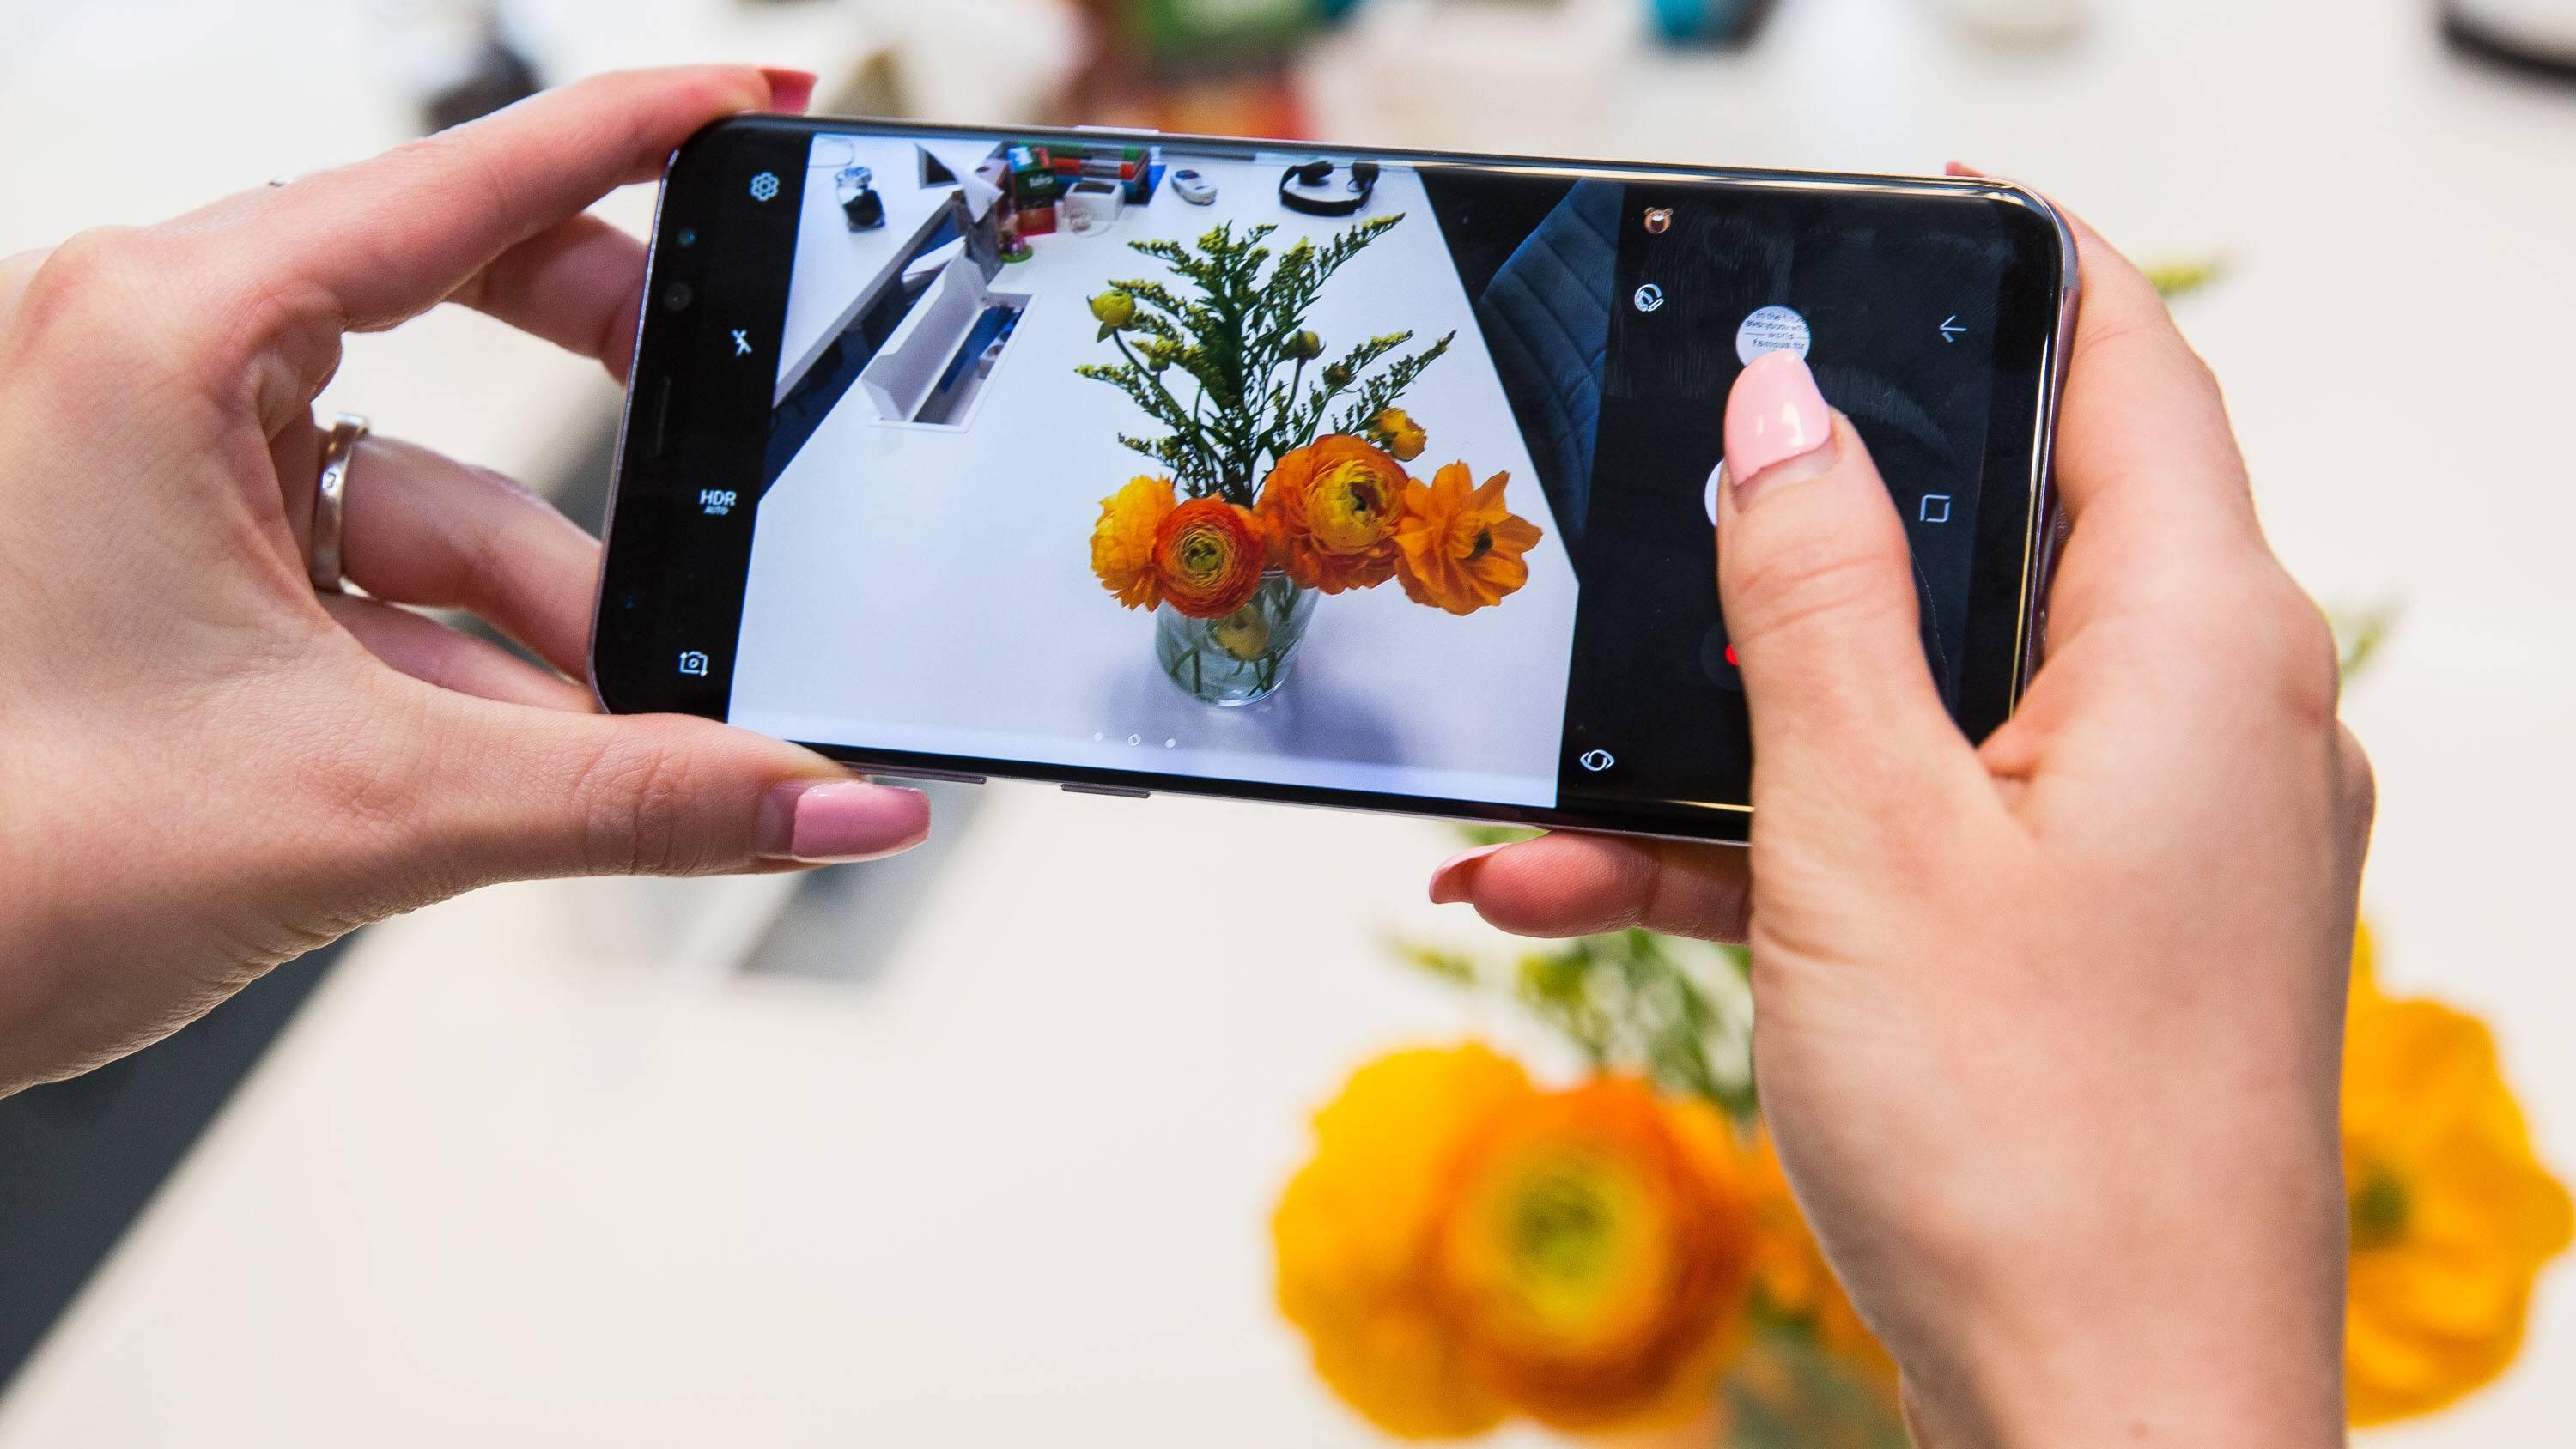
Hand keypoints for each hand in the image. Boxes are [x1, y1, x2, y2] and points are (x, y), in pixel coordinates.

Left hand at [0, 68, 929, 1095]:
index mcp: (169, 333)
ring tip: (607, 730)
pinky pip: (377, 559)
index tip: (749, 90)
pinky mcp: (176, 546)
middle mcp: (152, 358)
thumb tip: (834, 798)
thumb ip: (646, 798)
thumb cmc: (10, 858)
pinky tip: (526, 742)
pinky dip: (468, 648)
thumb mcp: (380, 806)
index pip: (460, 187)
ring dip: (542, 611)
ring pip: (432, 478)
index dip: (634, 133)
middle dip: (605, 415)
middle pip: (458, 305)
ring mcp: (160, 453)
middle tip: (727, 451)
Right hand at [1429, 206, 2371, 1443]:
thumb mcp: (1870, 832)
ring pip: (1920, 709)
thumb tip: (1784, 420)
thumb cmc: (2035, 1153)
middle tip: (1671, 493)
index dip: (2014, 274)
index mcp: (2201, 651)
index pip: (2130, 373)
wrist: (2111, 1423)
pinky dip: (1760, 848)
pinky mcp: (2074, 937)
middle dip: (1803, 533)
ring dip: (1731, 732)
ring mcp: (2140, 839)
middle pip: (2000, 541)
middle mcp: (2202, 725)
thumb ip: (1818, 600)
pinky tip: (1567, 886)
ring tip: (1550, 770)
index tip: (1897, 224)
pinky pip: (1907, 837)